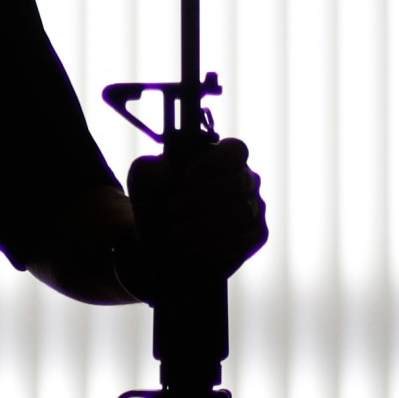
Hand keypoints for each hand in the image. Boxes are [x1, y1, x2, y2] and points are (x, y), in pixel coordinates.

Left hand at [125, 137, 267, 288]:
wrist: (158, 248)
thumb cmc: (154, 204)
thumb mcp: (142, 182)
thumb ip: (151, 169)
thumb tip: (169, 170)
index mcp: (220, 156)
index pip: (235, 150)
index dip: (215, 162)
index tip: (186, 177)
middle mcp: (244, 178)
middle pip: (239, 181)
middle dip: (203, 198)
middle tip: (172, 210)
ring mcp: (254, 206)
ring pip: (243, 212)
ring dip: (206, 224)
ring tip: (176, 234)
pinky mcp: (256, 234)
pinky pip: (247, 238)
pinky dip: (217, 244)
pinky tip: (193, 247)